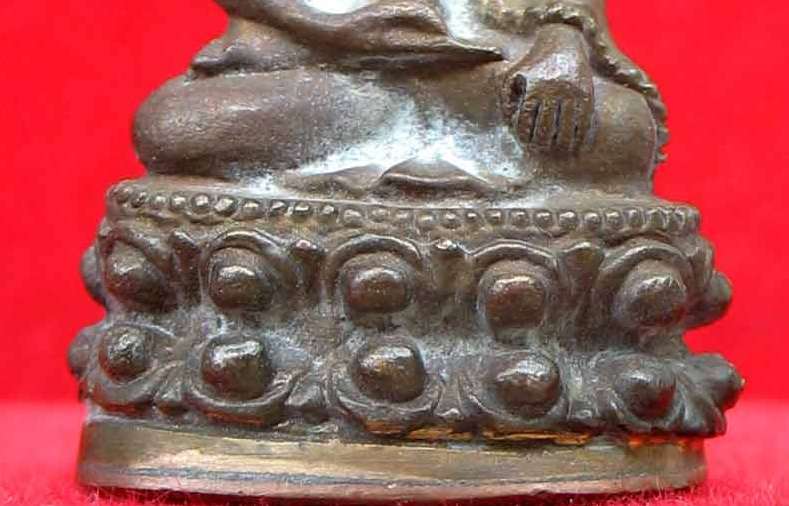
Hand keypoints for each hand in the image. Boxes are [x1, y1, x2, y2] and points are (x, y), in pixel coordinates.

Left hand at [503, 25, 594, 154]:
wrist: (564, 43)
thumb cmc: (534, 63)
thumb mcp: (515, 74)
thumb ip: (507, 97)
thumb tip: (509, 121)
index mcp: (534, 88)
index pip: (525, 121)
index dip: (523, 135)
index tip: (525, 142)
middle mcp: (554, 91)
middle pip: (545, 128)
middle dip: (540, 143)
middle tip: (539, 149)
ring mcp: (572, 94)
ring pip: (566, 129)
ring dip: (560, 144)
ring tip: (557, 151)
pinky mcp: (587, 95)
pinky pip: (584, 122)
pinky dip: (580, 137)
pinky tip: (576, 146)